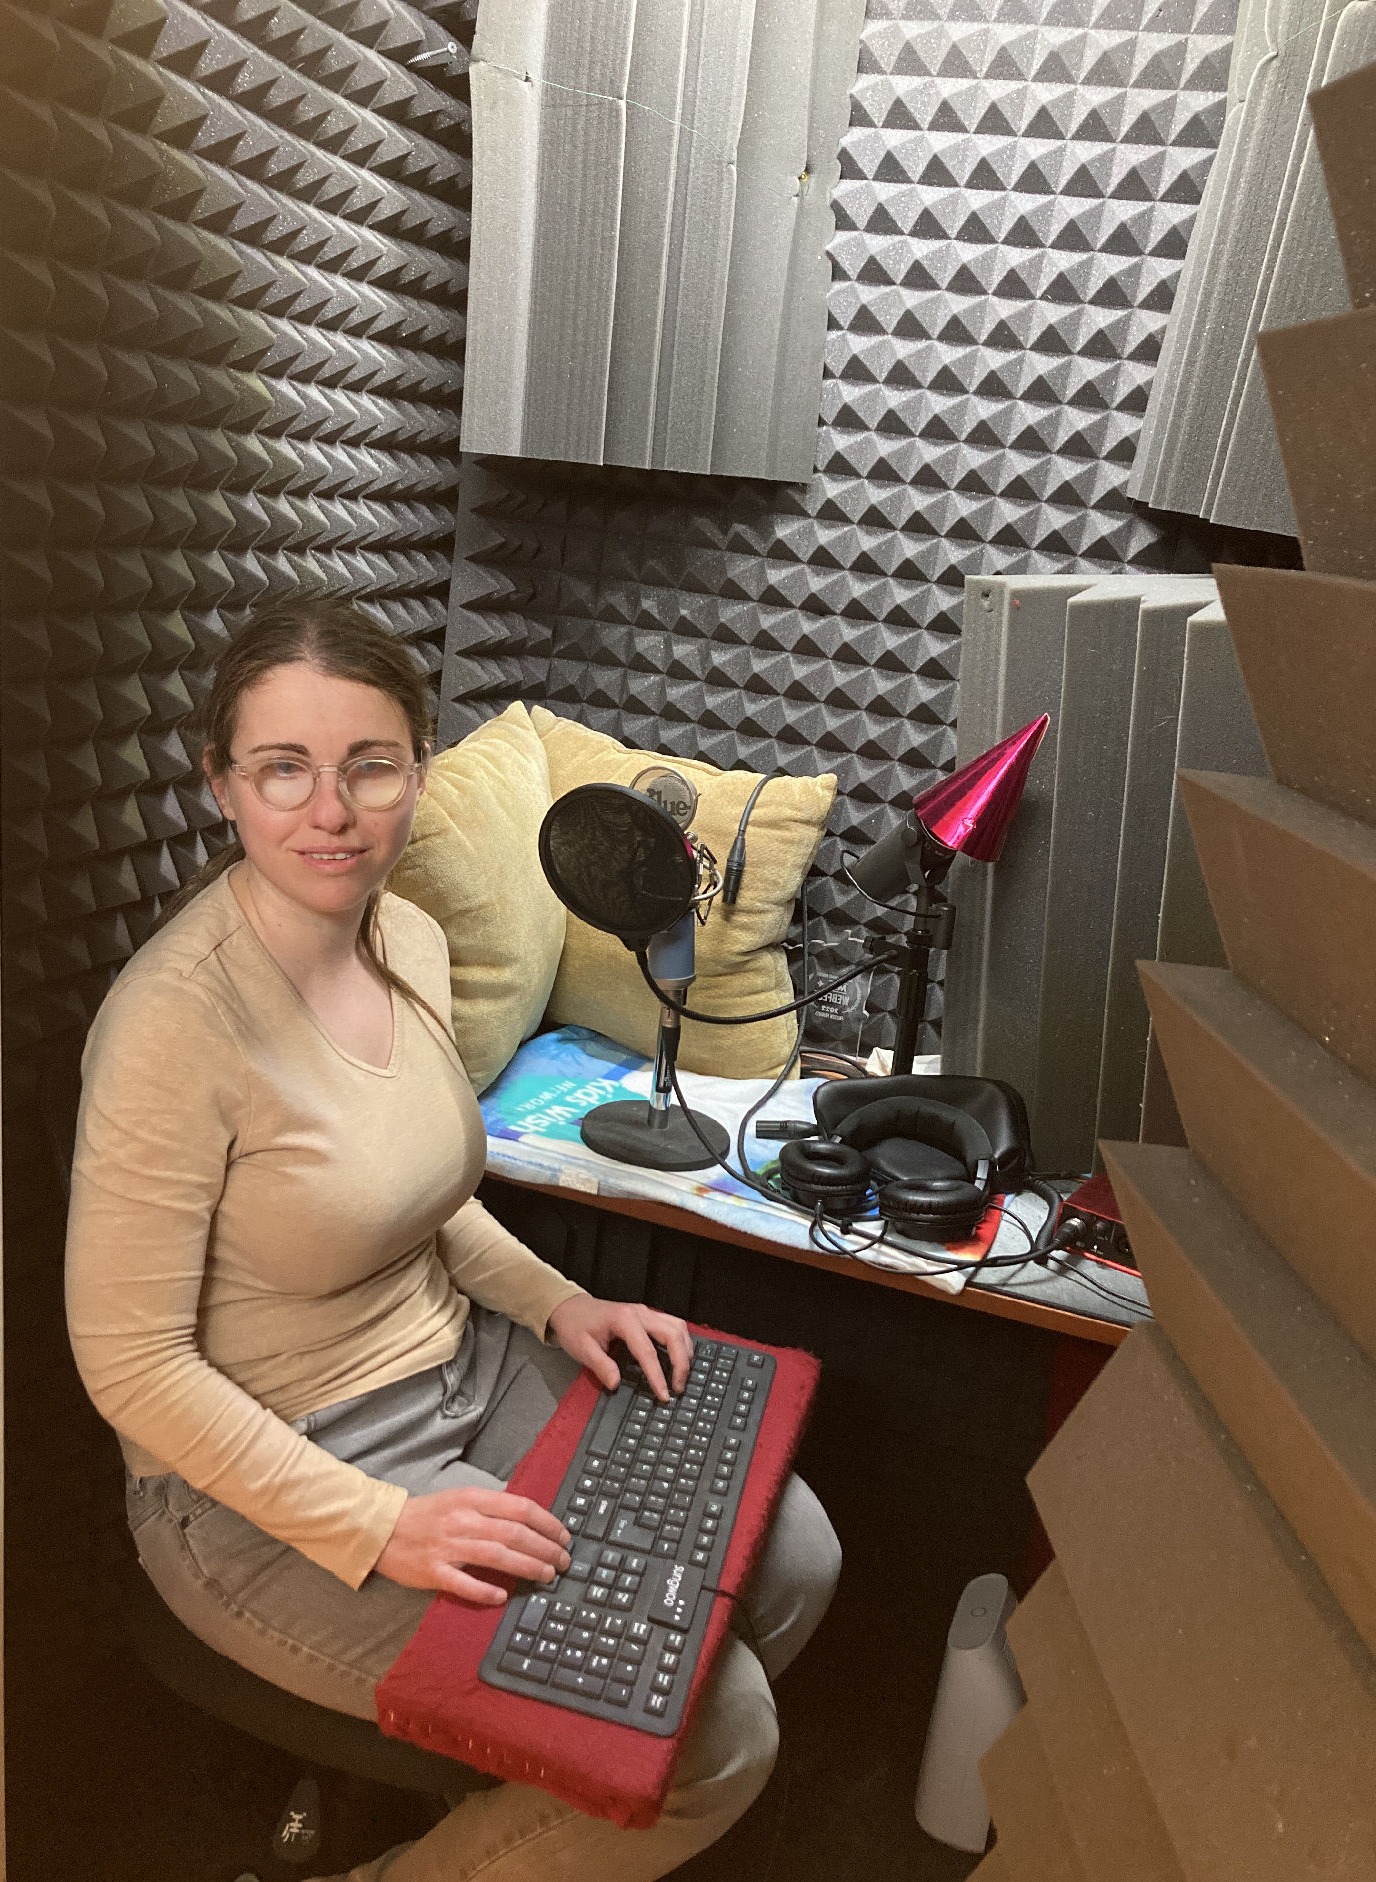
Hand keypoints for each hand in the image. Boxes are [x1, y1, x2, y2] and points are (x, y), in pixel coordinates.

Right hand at [375, 1487, 571, 1604]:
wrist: (382, 1529)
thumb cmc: (427, 1514)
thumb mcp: (460, 1499)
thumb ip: (491, 1508)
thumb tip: (529, 1522)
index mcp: (472, 1499)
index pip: (519, 1508)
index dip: (547, 1522)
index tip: (564, 1535)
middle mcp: (463, 1520)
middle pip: (514, 1533)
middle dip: (545, 1548)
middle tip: (564, 1561)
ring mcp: (448, 1547)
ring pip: (497, 1556)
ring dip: (527, 1566)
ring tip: (547, 1575)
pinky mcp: (433, 1572)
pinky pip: (463, 1584)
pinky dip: (485, 1591)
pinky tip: (503, 1596)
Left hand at [547, 1295, 693, 1401]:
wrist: (571, 1307)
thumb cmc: (576, 1325)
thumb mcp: (582, 1348)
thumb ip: (601, 1366)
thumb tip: (616, 1384)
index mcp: (624, 1320)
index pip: (647, 1351)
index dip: (657, 1375)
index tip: (664, 1394)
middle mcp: (640, 1313)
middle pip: (673, 1334)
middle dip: (681, 1363)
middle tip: (678, 1387)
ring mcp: (646, 1312)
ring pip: (678, 1327)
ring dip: (685, 1351)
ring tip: (682, 1375)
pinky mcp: (648, 1316)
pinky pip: (673, 1325)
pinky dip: (681, 1343)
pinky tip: (679, 1358)